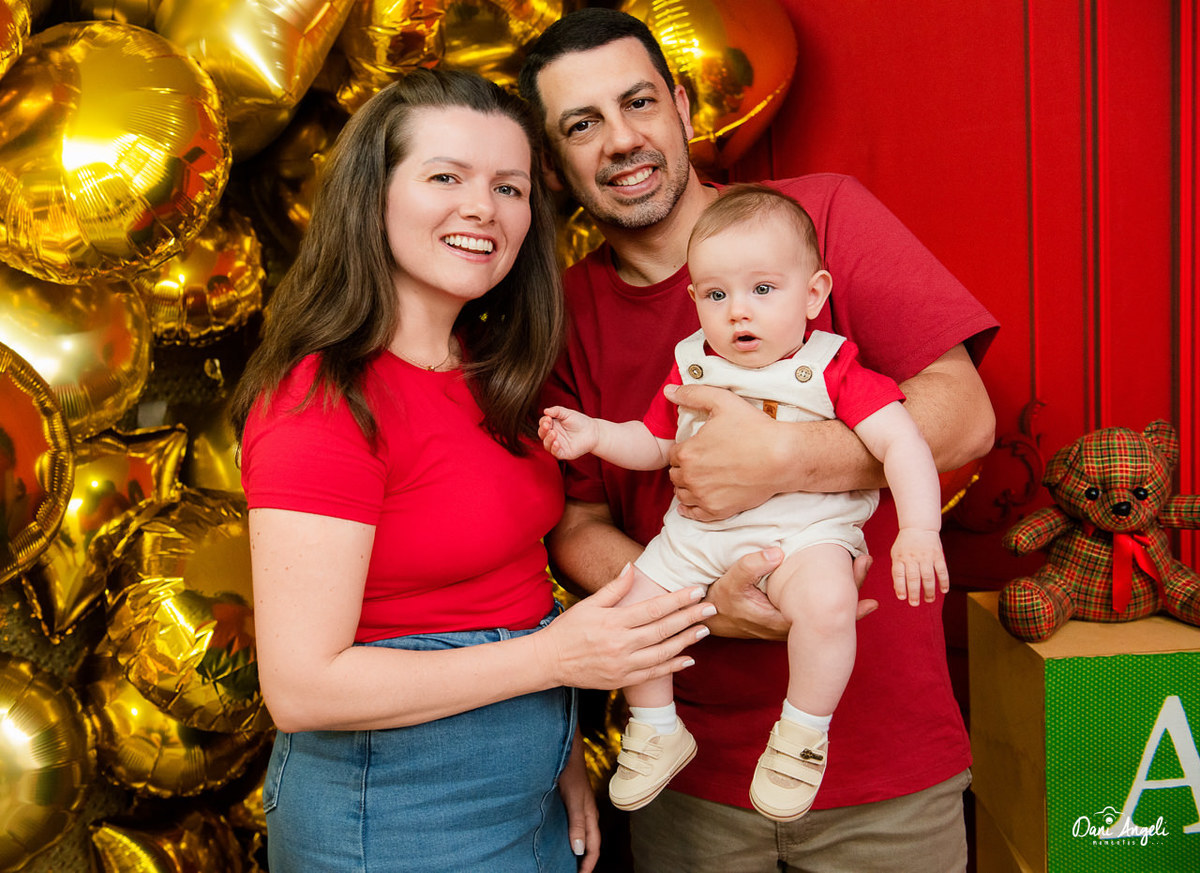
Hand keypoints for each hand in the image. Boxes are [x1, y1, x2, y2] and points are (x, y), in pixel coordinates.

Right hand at [537, 564, 715, 688]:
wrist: (549, 661)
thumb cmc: (569, 629)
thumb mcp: (589, 604)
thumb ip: (614, 588)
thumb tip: (633, 567)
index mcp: (614, 621)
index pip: (654, 608)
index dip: (678, 600)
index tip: (696, 591)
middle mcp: (621, 644)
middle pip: (663, 629)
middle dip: (690, 617)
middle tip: (711, 608)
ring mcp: (623, 664)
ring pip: (663, 652)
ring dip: (686, 641)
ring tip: (704, 630)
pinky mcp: (622, 680)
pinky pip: (653, 674)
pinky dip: (673, 666)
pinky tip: (689, 659)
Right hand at [539, 407, 597, 460]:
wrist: (593, 432)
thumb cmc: (580, 421)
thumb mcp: (568, 413)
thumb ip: (557, 411)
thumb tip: (545, 411)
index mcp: (553, 426)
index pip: (543, 424)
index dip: (543, 422)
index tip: (548, 418)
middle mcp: (553, 436)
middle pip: (542, 434)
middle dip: (543, 430)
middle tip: (547, 425)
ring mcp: (558, 445)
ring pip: (546, 445)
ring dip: (548, 439)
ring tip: (553, 433)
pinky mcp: (563, 453)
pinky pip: (555, 453)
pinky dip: (554, 449)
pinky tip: (556, 443)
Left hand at [559, 733, 599, 871]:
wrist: (566, 748)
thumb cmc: (571, 771)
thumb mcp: (574, 799)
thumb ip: (577, 823)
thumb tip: (579, 850)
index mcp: (591, 816)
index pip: (593, 848)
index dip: (588, 865)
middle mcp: (587, 814)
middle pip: (589, 844)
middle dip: (584, 861)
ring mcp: (579, 808)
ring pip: (581, 835)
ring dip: (577, 850)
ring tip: (567, 862)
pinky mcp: (571, 802)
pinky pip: (573, 825)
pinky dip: (569, 837)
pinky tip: (558, 838)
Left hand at [665, 384, 780, 520]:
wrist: (782, 457)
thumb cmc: (754, 427)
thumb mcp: (723, 401)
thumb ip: (693, 394)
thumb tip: (668, 391)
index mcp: (687, 453)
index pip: (673, 455)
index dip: (684, 450)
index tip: (697, 449)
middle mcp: (690, 477)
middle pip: (675, 475)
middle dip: (684, 469)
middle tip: (701, 463)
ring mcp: (703, 496)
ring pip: (682, 494)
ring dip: (687, 487)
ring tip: (700, 480)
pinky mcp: (717, 510)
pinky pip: (694, 515)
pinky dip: (691, 510)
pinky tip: (693, 503)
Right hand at [704, 550, 877, 639]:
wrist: (715, 617)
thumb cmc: (725, 599)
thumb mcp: (733, 581)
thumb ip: (752, 566)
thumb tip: (777, 552)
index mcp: (783, 619)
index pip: (821, 609)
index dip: (843, 592)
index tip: (856, 567)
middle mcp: (793, 628)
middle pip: (830, 613)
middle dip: (851, 589)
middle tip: (866, 562)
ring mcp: (794, 626)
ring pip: (826, 613)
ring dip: (846, 593)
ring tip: (863, 566)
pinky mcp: (792, 621)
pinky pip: (819, 612)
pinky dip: (835, 598)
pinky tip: (849, 587)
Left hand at [890, 528, 948, 604]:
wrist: (919, 527)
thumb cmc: (905, 544)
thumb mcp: (896, 554)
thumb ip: (897, 571)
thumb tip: (898, 590)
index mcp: (900, 557)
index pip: (898, 574)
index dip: (900, 587)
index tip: (902, 598)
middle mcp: (912, 557)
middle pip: (913, 577)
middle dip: (914, 592)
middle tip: (914, 603)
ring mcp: (926, 556)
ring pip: (928, 576)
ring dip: (929, 590)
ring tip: (929, 600)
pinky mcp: (938, 555)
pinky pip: (942, 570)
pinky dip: (944, 581)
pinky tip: (944, 590)